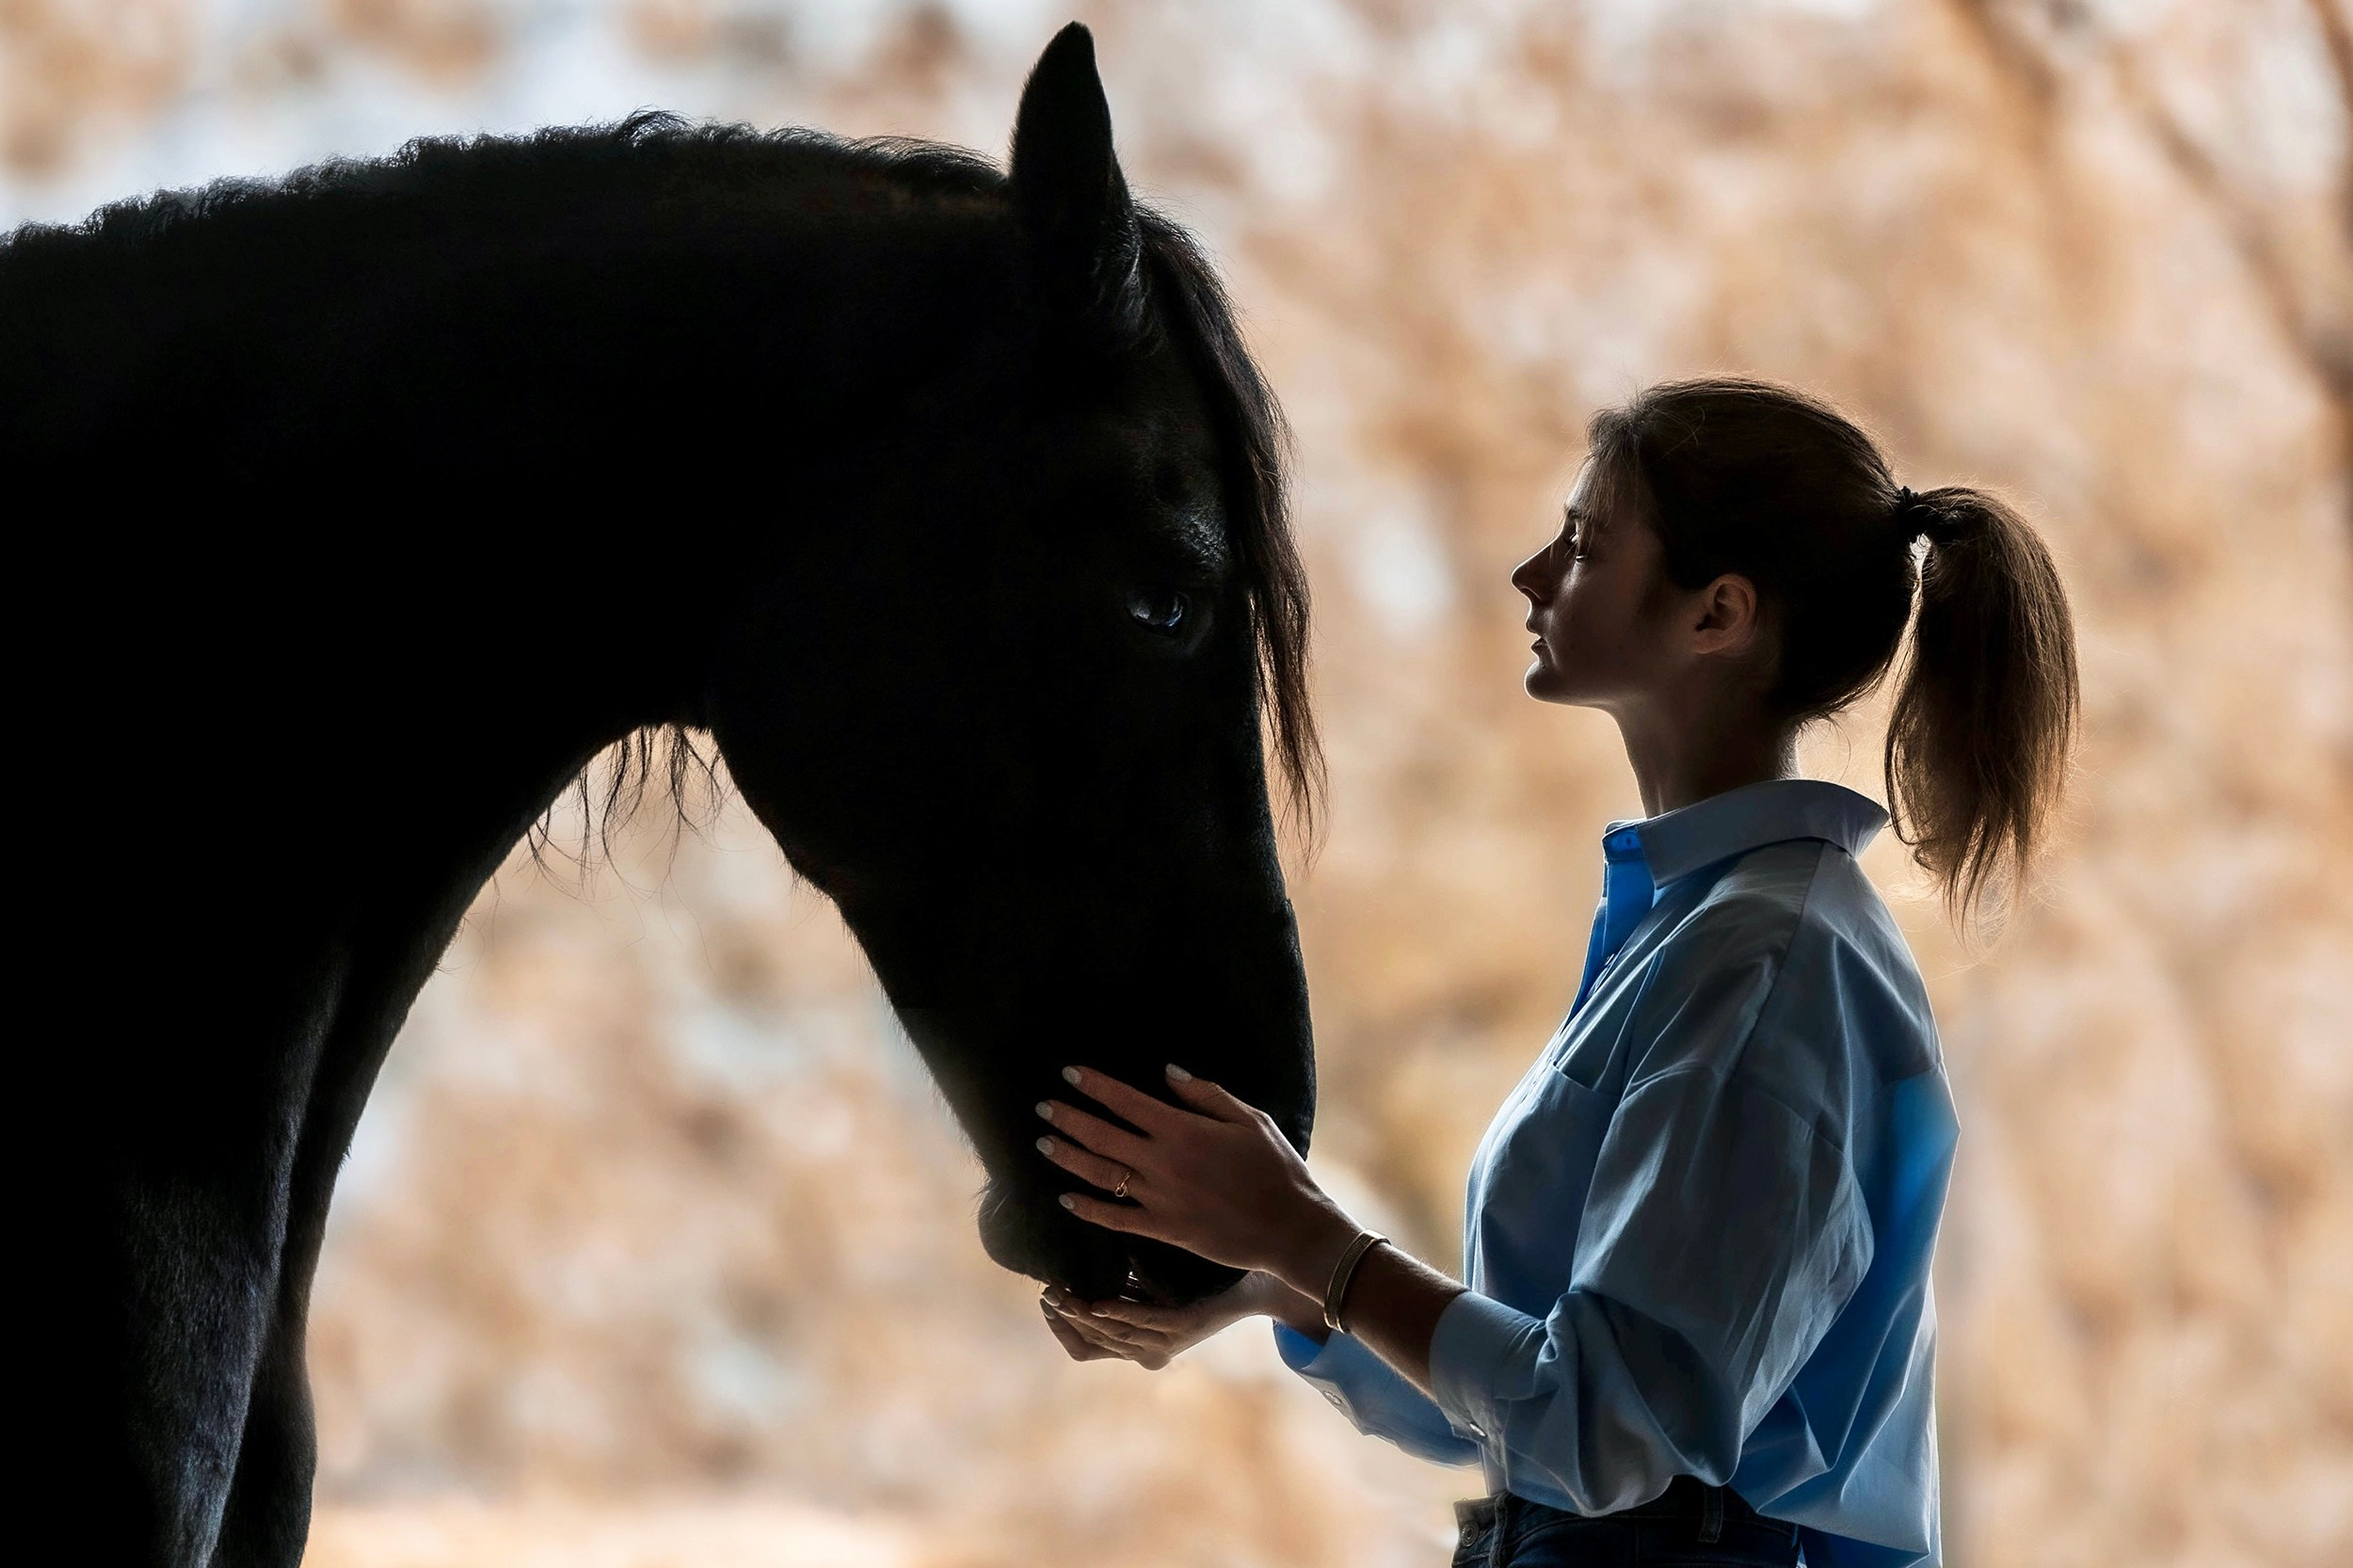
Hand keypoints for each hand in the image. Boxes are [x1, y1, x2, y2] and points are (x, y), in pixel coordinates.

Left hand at [1035, 1063, 1358, 1297]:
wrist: (1289, 1227)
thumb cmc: (1275, 1168)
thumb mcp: (1249, 1119)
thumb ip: (1205, 1094)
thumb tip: (1167, 1073)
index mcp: (1184, 1131)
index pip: (1127, 1102)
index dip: (1095, 1086)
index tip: (1069, 1073)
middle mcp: (1164, 1163)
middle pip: (1104, 1137)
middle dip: (1070, 1119)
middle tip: (1043, 1107)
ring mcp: (1160, 1199)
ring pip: (1102, 1175)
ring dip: (1069, 1158)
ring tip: (1043, 1144)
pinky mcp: (1164, 1229)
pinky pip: (1117, 1219)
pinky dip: (1088, 1209)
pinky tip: (1065, 1199)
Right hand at [1037, 1271, 1278, 1369]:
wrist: (1251, 1285)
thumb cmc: (1199, 1281)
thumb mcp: (1149, 1285)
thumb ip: (1117, 1282)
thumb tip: (1076, 1260)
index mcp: (1137, 1345)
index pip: (1083, 1350)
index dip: (1060, 1329)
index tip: (1046, 1299)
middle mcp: (1149, 1352)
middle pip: (1093, 1344)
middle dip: (1065, 1320)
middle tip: (1047, 1293)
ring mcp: (1168, 1341)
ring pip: (1113, 1336)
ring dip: (1083, 1317)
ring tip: (1062, 1296)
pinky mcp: (1185, 1325)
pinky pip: (1145, 1323)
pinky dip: (1118, 1314)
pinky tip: (1097, 1303)